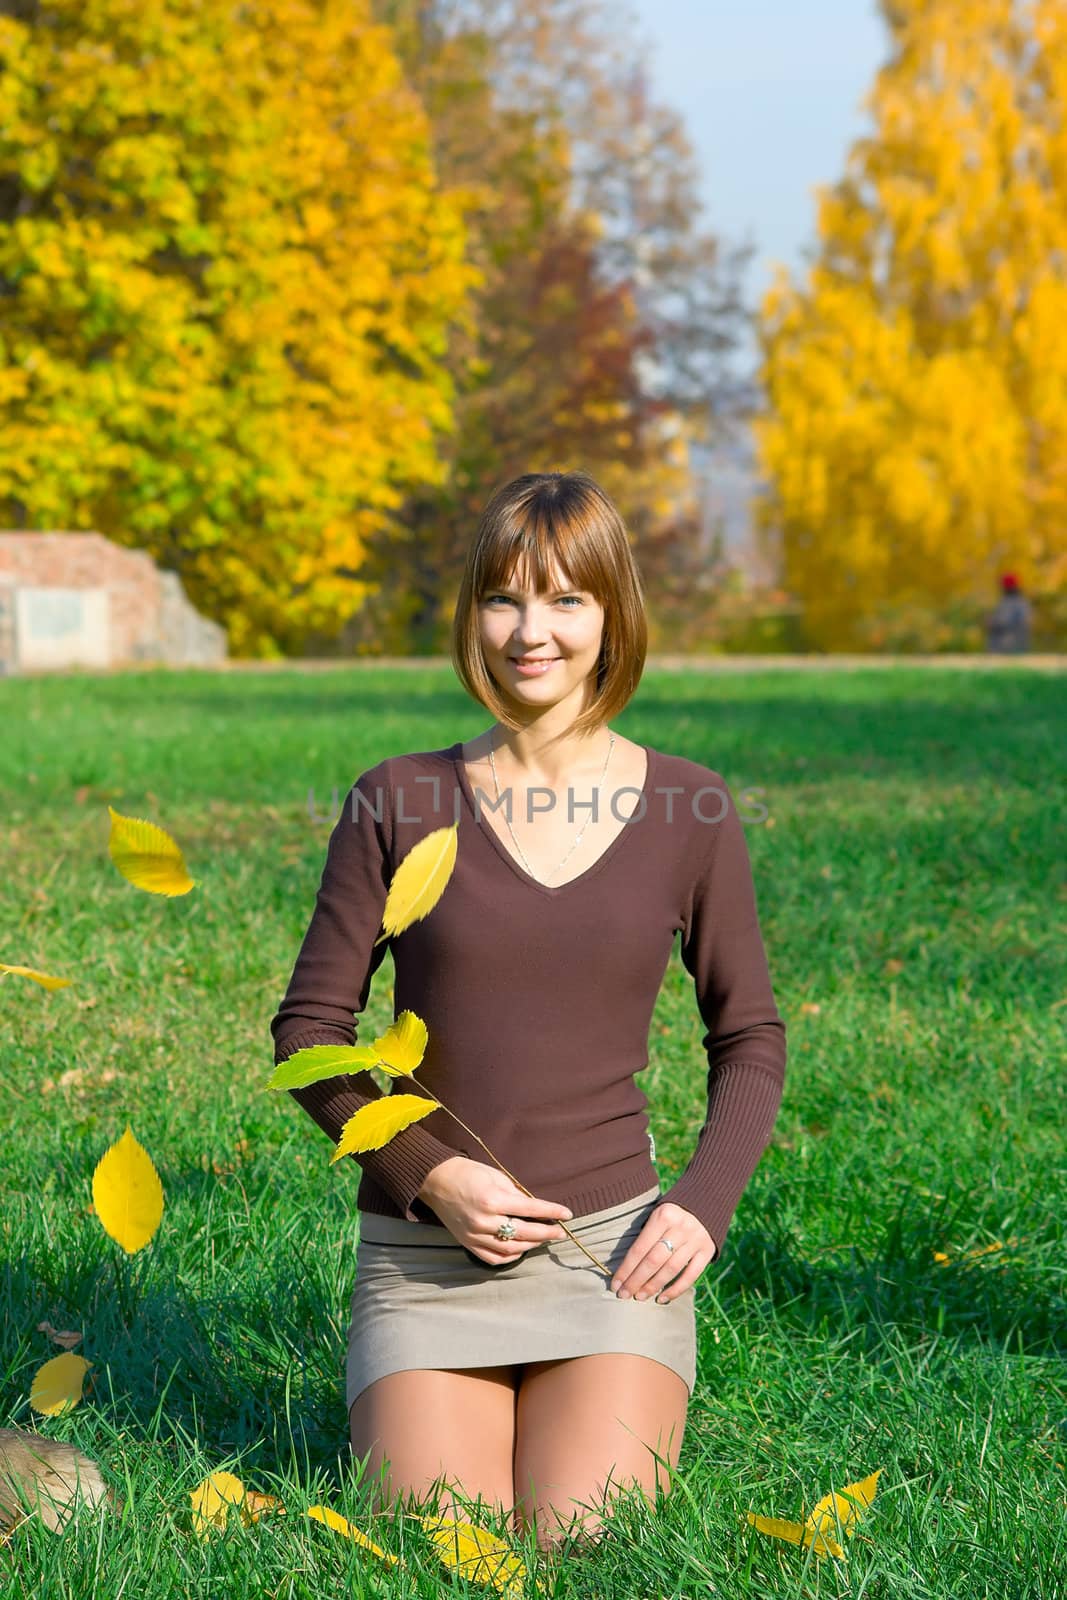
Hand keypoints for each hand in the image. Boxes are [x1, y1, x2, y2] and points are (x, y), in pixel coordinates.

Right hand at [417, 1156, 573, 1264]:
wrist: (436, 1180)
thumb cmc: (468, 1173)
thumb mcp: (496, 1176)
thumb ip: (516, 1194)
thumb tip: (536, 1209)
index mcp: (492, 1199)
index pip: (530, 1209)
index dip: (552, 1212)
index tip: (568, 1215)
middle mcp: (484, 1221)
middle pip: (524, 1233)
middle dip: (546, 1233)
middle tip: (560, 1232)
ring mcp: (475, 1235)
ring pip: (511, 1249)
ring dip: (531, 1245)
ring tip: (544, 1239)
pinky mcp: (467, 1243)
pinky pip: (493, 1258)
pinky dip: (510, 1257)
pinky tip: (521, 1250)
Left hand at [610, 1202, 715, 1304]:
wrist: (706, 1203)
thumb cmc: (671, 1213)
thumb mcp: (657, 1215)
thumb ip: (644, 1236)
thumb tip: (625, 1269)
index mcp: (663, 1216)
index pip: (640, 1248)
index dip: (626, 1269)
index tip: (615, 1284)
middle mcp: (681, 1227)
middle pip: (654, 1261)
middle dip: (636, 1281)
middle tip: (623, 1294)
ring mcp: (696, 1239)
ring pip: (671, 1270)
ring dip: (653, 1287)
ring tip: (639, 1297)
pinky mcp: (708, 1250)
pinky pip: (691, 1275)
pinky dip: (676, 1290)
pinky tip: (662, 1299)